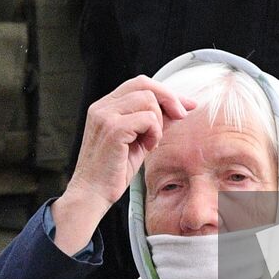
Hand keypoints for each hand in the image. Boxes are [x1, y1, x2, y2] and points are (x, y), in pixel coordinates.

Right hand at [51, 76, 194, 254]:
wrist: (92, 194)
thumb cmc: (113, 171)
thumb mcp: (137, 140)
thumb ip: (152, 121)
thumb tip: (179, 108)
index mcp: (105, 106)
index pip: (139, 83)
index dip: (165, 91)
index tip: (185, 105)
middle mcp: (102, 106)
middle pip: (144, 84)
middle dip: (169, 98)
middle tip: (182, 116)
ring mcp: (105, 116)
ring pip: (148, 100)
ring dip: (158, 122)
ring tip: (151, 141)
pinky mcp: (113, 129)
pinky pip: (148, 118)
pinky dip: (154, 132)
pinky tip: (147, 147)